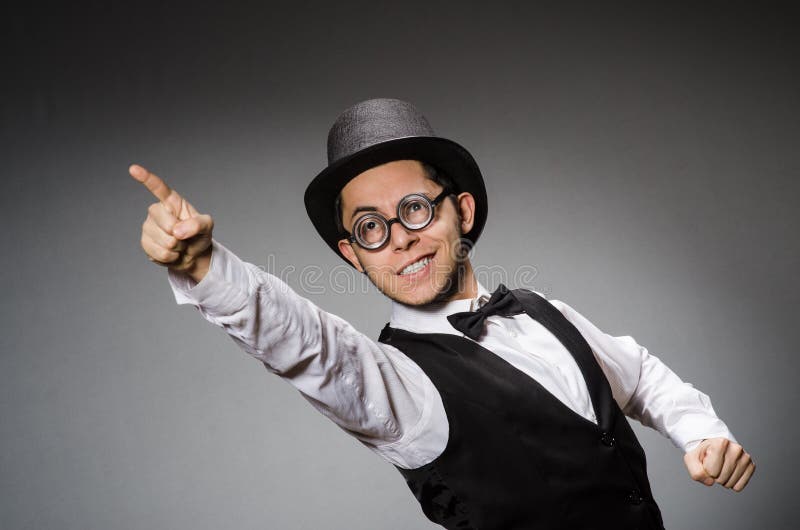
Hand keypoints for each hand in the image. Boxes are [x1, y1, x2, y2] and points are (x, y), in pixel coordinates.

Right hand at [130, 164, 213, 281]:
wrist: (193, 255)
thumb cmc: (199, 235)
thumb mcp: (207, 226)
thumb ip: (198, 225)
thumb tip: (178, 231)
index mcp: (172, 202)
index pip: (158, 188)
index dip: (146, 178)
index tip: (133, 169)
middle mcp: (157, 211)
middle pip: (167, 224)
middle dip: (180, 236)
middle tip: (185, 237)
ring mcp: (148, 227)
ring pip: (164, 242)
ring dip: (177, 249)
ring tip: (179, 245)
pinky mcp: (145, 242)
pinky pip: (159, 253)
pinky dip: (171, 257)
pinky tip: (172, 253)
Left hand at [684, 437, 754, 491]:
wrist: (712, 448)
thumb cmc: (702, 454)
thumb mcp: (691, 459)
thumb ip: (696, 472)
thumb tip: (710, 482)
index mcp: (721, 442)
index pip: (712, 471)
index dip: (706, 470)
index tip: (706, 460)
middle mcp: (736, 448)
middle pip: (721, 478)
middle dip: (714, 476)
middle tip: (713, 465)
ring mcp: (745, 457)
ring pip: (730, 483)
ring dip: (722, 481)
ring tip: (720, 468)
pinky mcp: (751, 466)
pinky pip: (739, 486)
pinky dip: (731, 484)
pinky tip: (728, 473)